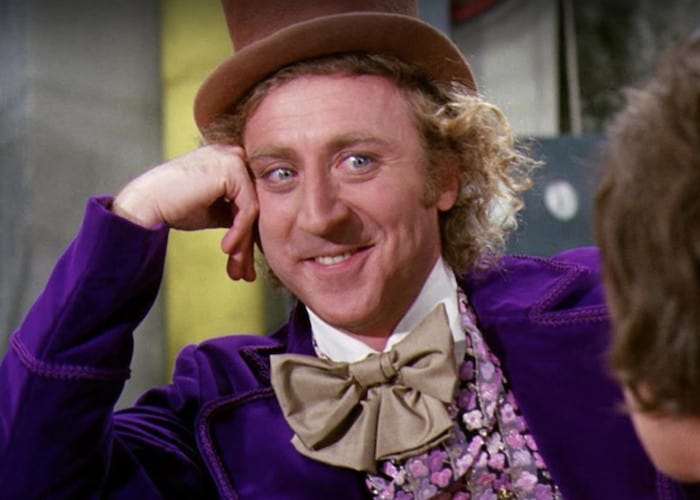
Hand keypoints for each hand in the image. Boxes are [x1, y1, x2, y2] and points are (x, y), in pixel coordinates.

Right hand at [113, 145, 258, 280]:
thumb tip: (258, 233)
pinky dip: (239, 232)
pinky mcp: (233, 168)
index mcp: (230, 160)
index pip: (250, 201)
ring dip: (244, 244)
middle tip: (244, 274)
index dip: (248, 235)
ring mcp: (234, 158)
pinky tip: (227, 249)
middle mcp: (234, 154)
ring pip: (253, 210)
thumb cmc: (175, 207)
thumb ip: (236, 213)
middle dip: (248, 245)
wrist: (146, 203)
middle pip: (255, 206)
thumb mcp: (214, 211)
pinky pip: (247, 208)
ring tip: (235, 269)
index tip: (242, 265)